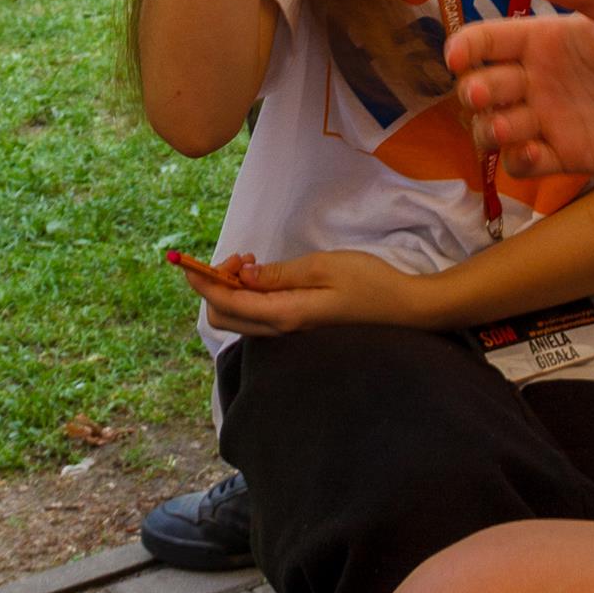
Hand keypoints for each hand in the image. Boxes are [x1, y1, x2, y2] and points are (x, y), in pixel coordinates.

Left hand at [177, 249, 425, 334]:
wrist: (407, 311)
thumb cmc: (369, 283)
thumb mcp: (323, 267)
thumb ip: (279, 275)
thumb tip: (241, 278)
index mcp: (285, 316)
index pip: (225, 304)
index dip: (201, 282)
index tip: (186, 260)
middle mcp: (282, 332)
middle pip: (224, 319)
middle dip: (215, 286)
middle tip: (238, 257)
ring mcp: (291, 335)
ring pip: (241, 320)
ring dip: (233, 290)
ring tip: (253, 262)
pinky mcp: (300, 330)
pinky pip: (259, 318)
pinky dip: (250, 297)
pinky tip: (266, 276)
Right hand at [445, 0, 593, 177]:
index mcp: (541, 40)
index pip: (486, 40)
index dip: (464, 46)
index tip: (456, 57)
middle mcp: (535, 79)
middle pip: (481, 85)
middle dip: (472, 91)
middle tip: (480, 97)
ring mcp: (546, 119)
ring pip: (492, 127)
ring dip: (488, 130)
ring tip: (508, 130)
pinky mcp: (563, 154)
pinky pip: (522, 163)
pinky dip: (518, 161)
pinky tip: (538, 153)